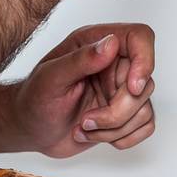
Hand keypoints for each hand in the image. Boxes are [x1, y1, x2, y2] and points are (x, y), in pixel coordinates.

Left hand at [10, 24, 156, 157]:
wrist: (30, 129)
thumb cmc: (33, 100)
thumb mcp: (50, 78)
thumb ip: (80, 60)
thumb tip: (110, 44)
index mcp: (95, 44)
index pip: (140, 37)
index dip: (145, 61)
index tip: (132, 88)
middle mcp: (112, 64)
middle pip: (145, 82)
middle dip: (117, 111)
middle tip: (87, 120)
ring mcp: (120, 89)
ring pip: (145, 108)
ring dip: (113, 128)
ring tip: (84, 127)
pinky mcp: (125, 113)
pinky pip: (146, 126)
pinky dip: (123, 138)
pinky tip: (96, 134)